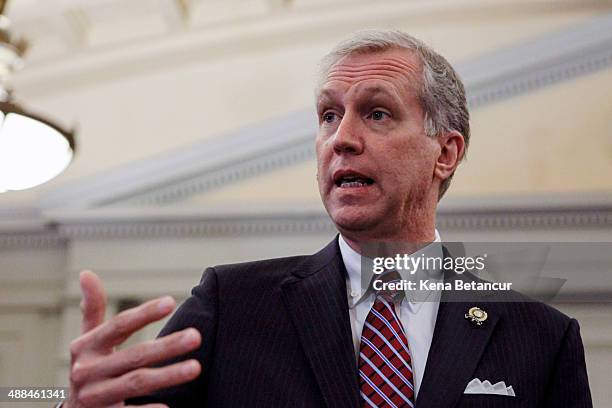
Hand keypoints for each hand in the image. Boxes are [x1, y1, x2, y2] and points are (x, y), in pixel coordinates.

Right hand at [64, 270, 201, 406]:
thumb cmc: (89, 368)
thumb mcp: (87, 339)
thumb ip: (92, 309)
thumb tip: (87, 273)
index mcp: (85, 347)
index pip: (118, 326)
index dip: (144, 313)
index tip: (171, 301)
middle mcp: (87, 371)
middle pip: (134, 356)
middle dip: (166, 346)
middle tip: (196, 336)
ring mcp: (95, 397)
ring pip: (136, 383)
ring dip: (168, 376)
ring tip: (196, 367)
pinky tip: (170, 406)